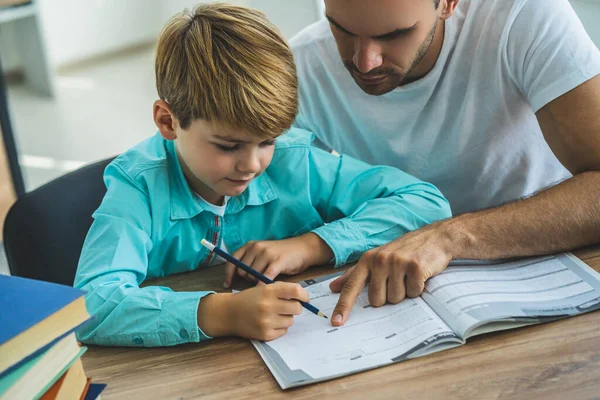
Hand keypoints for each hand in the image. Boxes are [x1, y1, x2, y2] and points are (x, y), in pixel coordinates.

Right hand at [197, 282, 308, 340]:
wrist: (229, 313)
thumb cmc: (249, 299)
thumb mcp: (263, 288)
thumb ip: (282, 290)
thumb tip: (303, 296)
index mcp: (269, 291)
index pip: (296, 291)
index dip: (304, 295)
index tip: (304, 298)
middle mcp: (268, 306)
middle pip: (297, 308)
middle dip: (295, 307)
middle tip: (288, 307)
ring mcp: (267, 321)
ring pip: (291, 320)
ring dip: (286, 317)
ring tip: (275, 314)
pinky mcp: (265, 334)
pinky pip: (283, 331)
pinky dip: (280, 327)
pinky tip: (270, 323)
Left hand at [223, 233, 333, 287]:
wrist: (302, 249)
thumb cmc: (281, 254)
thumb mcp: (263, 253)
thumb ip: (251, 261)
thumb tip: (236, 277)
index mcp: (250, 245)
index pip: (232, 260)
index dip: (228, 274)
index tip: (227, 285)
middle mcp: (256, 247)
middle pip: (242, 270)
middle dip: (247, 279)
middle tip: (256, 282)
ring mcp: (267, 254)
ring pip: (252, 275)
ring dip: (257, 283)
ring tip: (265, 282)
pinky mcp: (277, 262)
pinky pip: (264, 278)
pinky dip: (263, 286)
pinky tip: (265, 290)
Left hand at [329, 222, 453, 325]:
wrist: (434, 238)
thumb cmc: (402, 251)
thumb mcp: (375, 258)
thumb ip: (354, 274)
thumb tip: (333, 287)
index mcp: (367, 259)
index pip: (352, 286)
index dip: (343, 305)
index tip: (336, 322)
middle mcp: (380, 260)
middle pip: (377, 300)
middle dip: (388, 296)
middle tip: (396, 281)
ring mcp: (398, 263)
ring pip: (396, 299)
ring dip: (404, 292)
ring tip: (408, 276)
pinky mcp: (416, 267)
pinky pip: (413, 293)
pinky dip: (418, 289)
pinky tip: (419, 275)